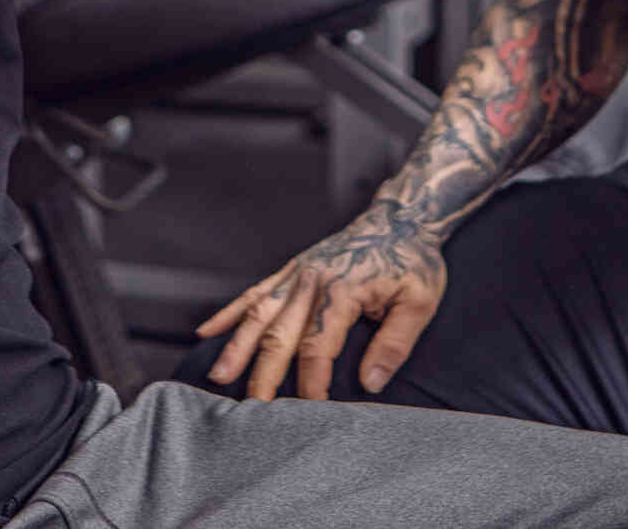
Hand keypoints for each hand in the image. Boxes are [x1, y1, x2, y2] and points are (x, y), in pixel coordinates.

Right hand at [195, 201, 447, 401]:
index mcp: (343, 289)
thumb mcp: (419, 302)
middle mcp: (312, 280)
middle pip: (279, 333)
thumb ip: (394, 344)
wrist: (401, 217)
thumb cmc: (413, 261)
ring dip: (237, 346)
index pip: (318, 345)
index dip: (312, 380)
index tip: (310, 409)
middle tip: (253, 409)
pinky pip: (255, 292)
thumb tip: (370, 384)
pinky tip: (208, 331)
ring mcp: (297, 272)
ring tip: (218, 376)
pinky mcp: (291, 268)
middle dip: (264, 374)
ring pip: (258, 313)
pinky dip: (230, 312)